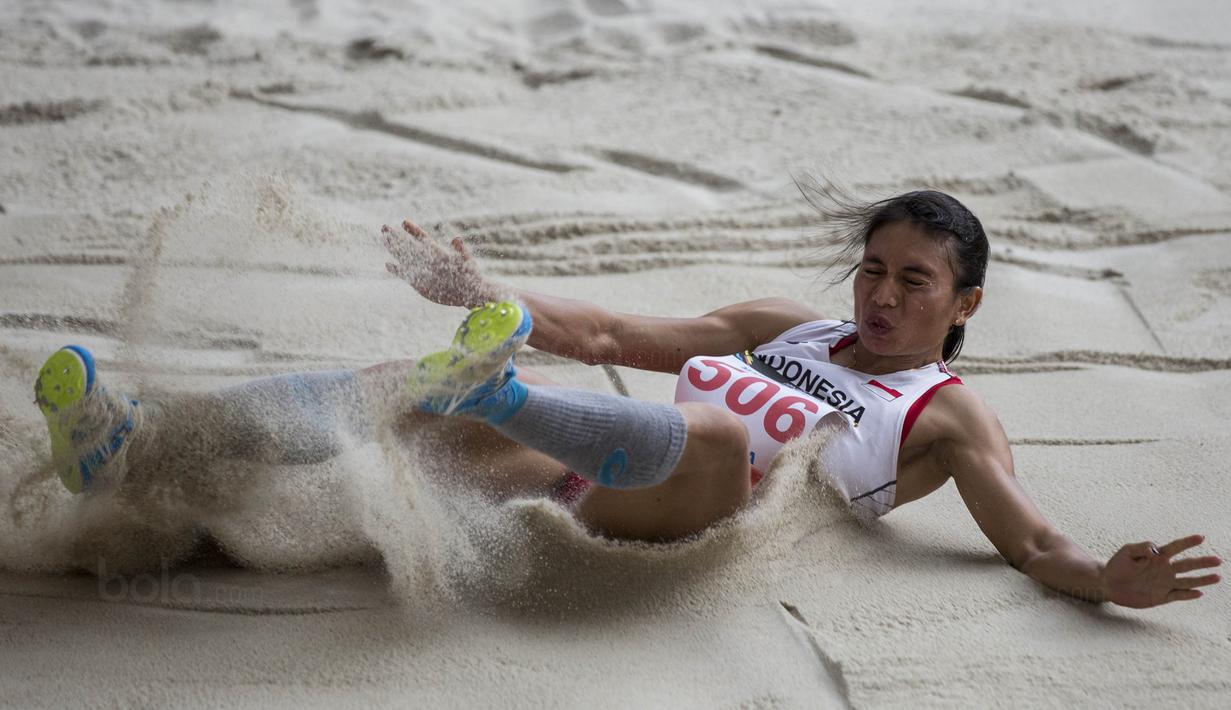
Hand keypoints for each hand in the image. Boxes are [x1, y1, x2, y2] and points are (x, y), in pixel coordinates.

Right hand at [381, 219, 497, 307]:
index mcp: (437, 252)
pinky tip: (388, 264)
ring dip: (394, 248)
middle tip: (384, 226)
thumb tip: (457, 239)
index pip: (422, 238)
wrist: (468, 294)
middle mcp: (427, 259)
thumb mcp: (466, 262)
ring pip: (405, 257)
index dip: (413, 230)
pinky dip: (396, 270)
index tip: (404, 222)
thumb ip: (460, 251)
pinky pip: (405, 274)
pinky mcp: (418, 282)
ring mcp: (422, 270)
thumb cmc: (470, 276)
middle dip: (396, 236)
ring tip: (383, 238)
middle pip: (409, 245)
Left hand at [1101, 534, 1221, 607]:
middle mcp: (1165, 569)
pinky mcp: (1162, 597)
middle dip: (1203, 562)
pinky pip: (1178, 595)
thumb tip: (1155, 551)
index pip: (1175, 547)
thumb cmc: (1118, 564)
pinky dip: (1188, 595)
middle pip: (1187, 565)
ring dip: (1202, 579)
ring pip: (1187, 581)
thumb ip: (1140, 548)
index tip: (1201, 537)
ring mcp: (1165, 583)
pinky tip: (1199, 593)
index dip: (1187, 542)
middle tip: (1218, 560)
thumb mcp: (1126, 552)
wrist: (1109, 583)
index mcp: (1158, 556)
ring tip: (1217, 577)